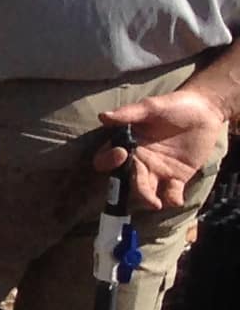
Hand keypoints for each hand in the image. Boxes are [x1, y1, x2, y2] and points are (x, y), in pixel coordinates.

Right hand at [100, 86, 232, 212]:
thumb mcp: (151, 106)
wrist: (205, 111)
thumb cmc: (174, 105)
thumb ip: (129, 113)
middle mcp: (139, 161)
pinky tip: (176, 199)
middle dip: (135, 190)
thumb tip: (103, 117)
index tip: (121, 154)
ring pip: (147, 191)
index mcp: (128, 144)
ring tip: (157, 204)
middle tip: (146, 197)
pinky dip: (171, 199)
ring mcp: (158, 171)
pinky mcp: (177, 178)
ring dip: (149, 200)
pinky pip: (171, 193)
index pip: (108, 158)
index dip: (109, 161)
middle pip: (129, 180)